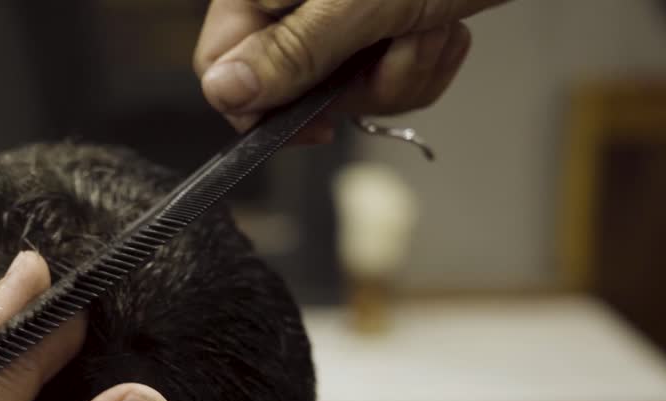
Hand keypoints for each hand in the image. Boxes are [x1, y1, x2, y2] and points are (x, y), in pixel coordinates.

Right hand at [194, 0, 507, 133]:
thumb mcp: (358, 3)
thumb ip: (290, 52)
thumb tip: (224, 93)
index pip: (224, 67)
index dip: (261, 108)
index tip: (311, 124)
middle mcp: (294, 2)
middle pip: (291, 89)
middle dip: (356, 85)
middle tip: (391, 45)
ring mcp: (339, 16)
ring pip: (346, 91)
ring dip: (401, 73)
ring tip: (426, 24)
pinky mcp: (381, 27)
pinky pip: (387, 79)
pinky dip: (423, 62)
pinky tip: (442, 25)